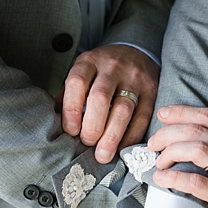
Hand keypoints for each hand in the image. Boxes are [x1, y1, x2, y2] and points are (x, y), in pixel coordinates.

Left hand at [59, 43, 157, 163]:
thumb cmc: (102, 68)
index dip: (72, 109)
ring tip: (103, 154)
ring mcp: (134, 79)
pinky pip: (143, 117)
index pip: (77, 83)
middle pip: (100, 98)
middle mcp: (112, 68)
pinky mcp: (152, 92)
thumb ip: (69, 92)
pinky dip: (132, 136)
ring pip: (123, 110)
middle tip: (87, 143)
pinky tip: (122, 148)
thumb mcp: (83, 70)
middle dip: (92, 126)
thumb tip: (54, 120)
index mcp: (89, 61)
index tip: (70, 130)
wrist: (136, 52)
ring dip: (112, 136)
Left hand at [149, 103, 207, 207]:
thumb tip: (192, 134)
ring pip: (192, 149)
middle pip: (193, 130)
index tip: (162, 115)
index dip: (178, 112)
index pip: (205, 115)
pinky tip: (162, 178)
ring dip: (168, 153)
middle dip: (166, 134)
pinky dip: (172, 177)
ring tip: (159, 161)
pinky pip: (193, 181)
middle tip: (153, 144)